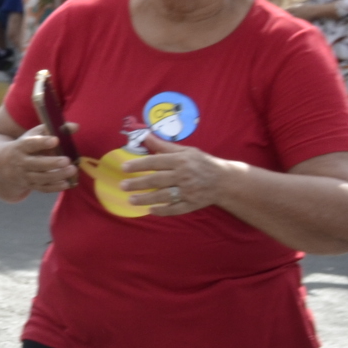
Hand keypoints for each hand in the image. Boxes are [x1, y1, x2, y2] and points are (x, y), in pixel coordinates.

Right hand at [0, 124, 78, 200]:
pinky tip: (67, 183)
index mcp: (19, 147)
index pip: (30, 144)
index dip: (42, 142)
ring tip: (72, 170)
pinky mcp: (30, 185)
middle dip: (52, 163)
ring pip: (41, 178)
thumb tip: (75, 127)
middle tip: (67, 160)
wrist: (2, 165)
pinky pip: (43, 188)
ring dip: (57, 175)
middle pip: (36, 164)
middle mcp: (20, 162)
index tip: (55, 140)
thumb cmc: (24, 146)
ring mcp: (24, 176)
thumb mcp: (32, 135)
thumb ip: (52, 129)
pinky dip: (55, 187)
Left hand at [118, 134, 236, 215]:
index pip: (156, 162)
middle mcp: (184, 176)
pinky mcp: (193, 204)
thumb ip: (164, 146)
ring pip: (164, 196)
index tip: (124, 167)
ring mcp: (189, 191)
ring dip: (147, 199)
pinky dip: (163, 211)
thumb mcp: (186, 151)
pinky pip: (176, 209)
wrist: (225, 181)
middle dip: (138, 183)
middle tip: (123, 186)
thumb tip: (145, 135)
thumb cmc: (202, 163)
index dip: (139, 164)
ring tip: (131, 200)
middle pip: (158, 180)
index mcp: (181, 160)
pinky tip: (151, 211)